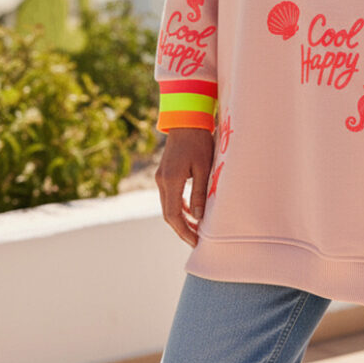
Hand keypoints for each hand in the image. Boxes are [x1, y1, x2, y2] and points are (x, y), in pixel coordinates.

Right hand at [155, 128, 214, 246]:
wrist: (186, 121)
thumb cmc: (199, 142)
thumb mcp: (203, 168)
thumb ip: (199, 193)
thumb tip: (199, 218)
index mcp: (171, 181)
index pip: (173, 215)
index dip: (184, 231)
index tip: (196, 241)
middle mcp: (161, 181)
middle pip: (168, 214)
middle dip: (181, 229)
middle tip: (196, 240)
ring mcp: (160, 177)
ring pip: (168, 206)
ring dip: (180, 219)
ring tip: (196, 229)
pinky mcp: (164, 174)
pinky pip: (169, 196)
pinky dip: (179, 207)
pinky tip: (191, 212)